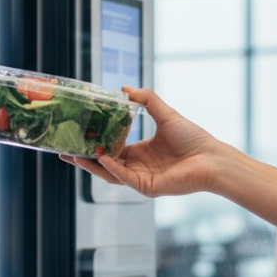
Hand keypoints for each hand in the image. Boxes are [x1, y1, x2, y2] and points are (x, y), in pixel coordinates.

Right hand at [59, 87, 221, 197]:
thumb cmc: (193, 138)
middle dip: (84, 159)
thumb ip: (145, 100)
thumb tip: (124, 88)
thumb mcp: (164, 113)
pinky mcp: (148, 187)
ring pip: (110, 174)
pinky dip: (112, 168)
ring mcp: (141, 179)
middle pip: (104, 165)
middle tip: (64, 151)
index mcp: (140, 153)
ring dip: (92, 165)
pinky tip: (101, 156)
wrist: (211, 156)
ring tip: (74, 155)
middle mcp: (138, 167)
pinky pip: (125, 178)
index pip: (110, 151)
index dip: (93, 145)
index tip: (76, 137)